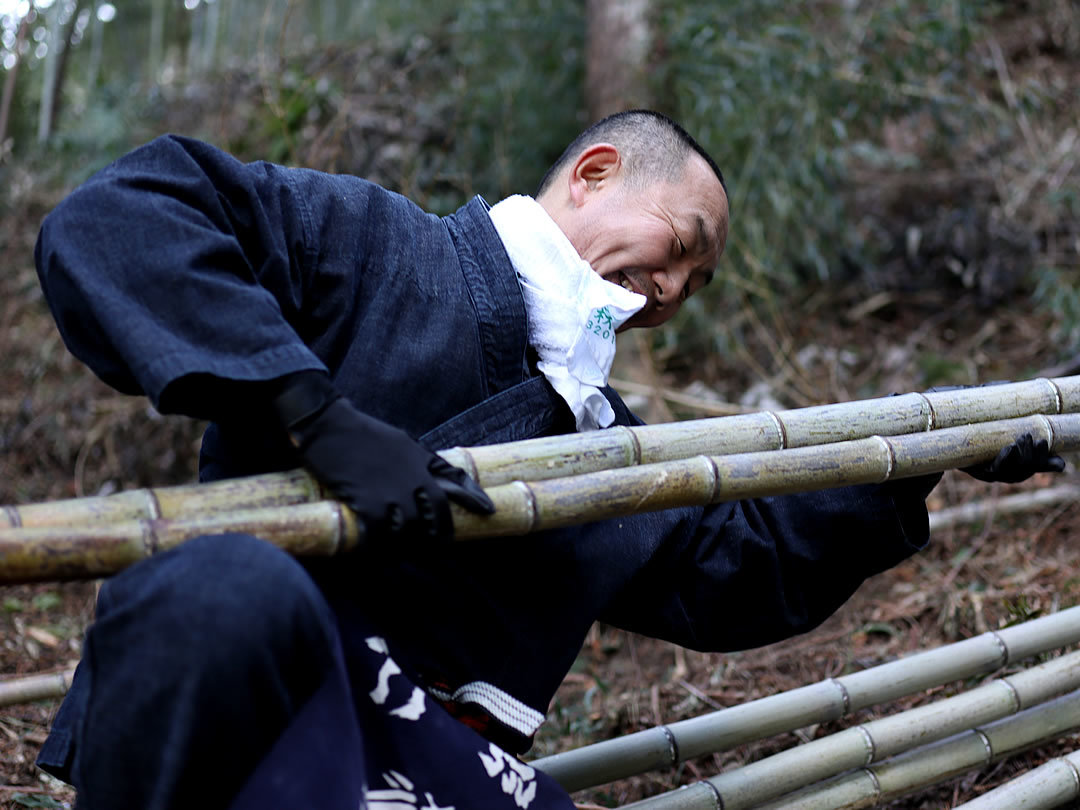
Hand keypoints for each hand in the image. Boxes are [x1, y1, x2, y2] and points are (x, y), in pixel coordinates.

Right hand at [271, 371, 494, 540]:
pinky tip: (381, 550)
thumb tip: (438, 478)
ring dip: (411, 545)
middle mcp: (414, 479)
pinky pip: (383, 535)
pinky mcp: (369, 504)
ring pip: (412, 531)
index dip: (475, 499)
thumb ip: (424, 461)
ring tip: (407, 553)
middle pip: (437, 516)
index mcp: (423, 461)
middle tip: (437, 545)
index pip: (458, 482)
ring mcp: (393, 493)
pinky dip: (384, 546)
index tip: (489, 511)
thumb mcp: (404, 442)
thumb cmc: (365, 434)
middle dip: (440, 534)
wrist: (330, 427)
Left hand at [961, 433, 1065, 483]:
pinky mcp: (981, 474)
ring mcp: (996, 476)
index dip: (1043, 457)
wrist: (960, 452)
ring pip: (1012, 470)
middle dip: (1030, 453)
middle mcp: (1010, 476)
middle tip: (1027, 436)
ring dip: (1019, 455)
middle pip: (1026, 468)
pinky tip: (1009, 448)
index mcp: (1022, 469)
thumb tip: (1060, 464)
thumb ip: (1032, 450)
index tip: (1043, 441)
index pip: (1038, 465)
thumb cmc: (991, 446)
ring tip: (1020, 440)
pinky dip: (1004, 459)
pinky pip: (995, 470)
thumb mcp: (1013, 446)